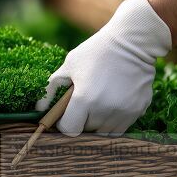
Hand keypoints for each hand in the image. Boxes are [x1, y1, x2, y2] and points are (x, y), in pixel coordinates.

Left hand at [35, 0, 171, 136]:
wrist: (132, 43)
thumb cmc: (96, 52)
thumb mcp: (69, 65)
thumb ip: (50, 88)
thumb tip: (39, 109)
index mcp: (85, 99)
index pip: (69, 130)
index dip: (64, 124)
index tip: (64, 115)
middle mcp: (105, 110)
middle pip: (86, 132)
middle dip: (80, 121)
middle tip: (81, 105)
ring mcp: (124, 113)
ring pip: (104, 133)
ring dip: (96, 124)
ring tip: (96, 103)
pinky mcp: (137, 112)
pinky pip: (120, 128)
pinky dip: (112, 122)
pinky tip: (111, 103)